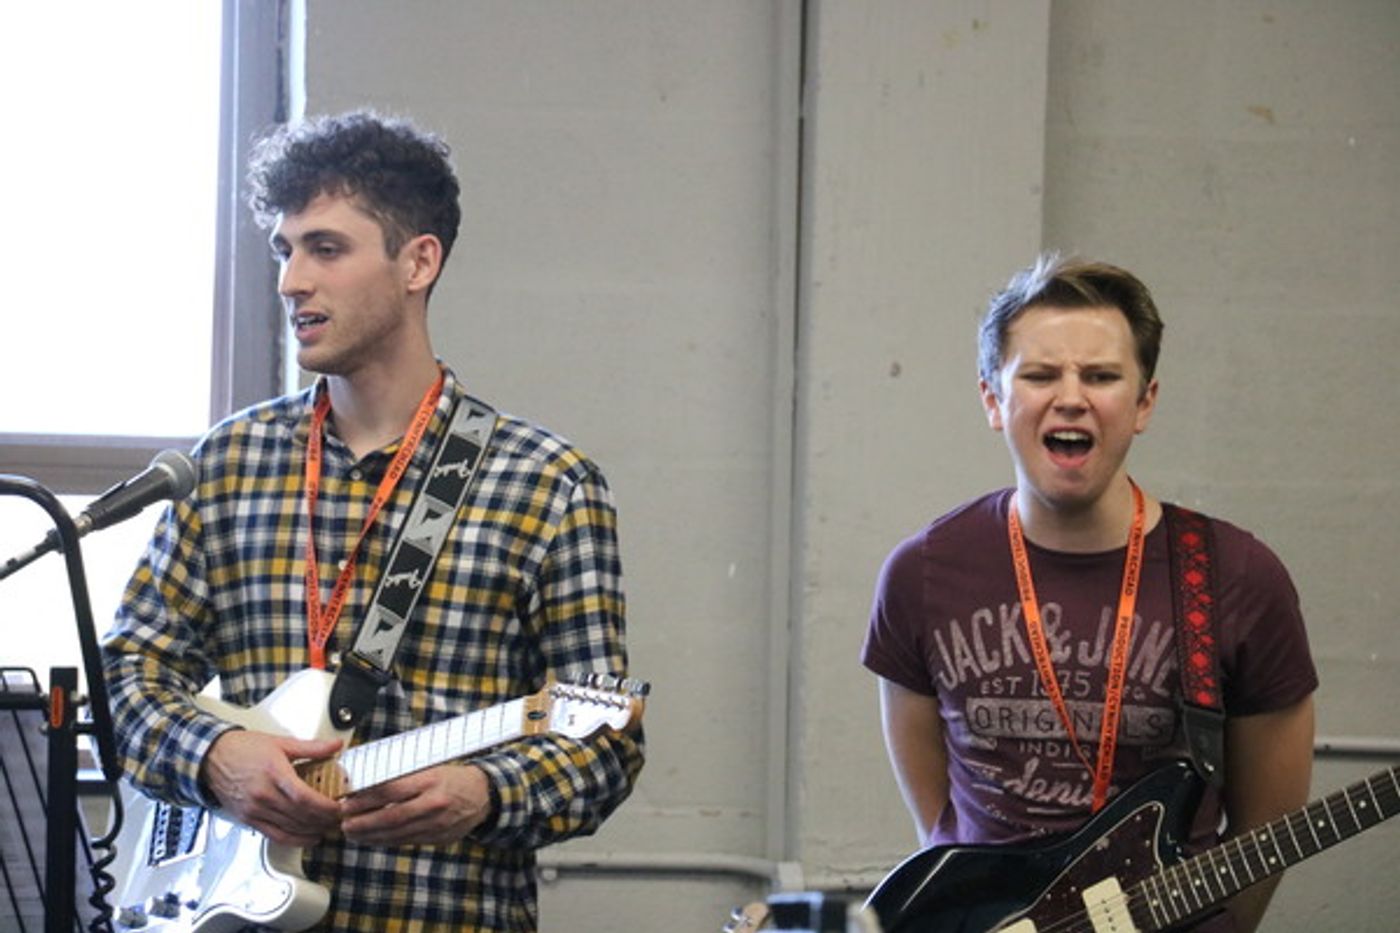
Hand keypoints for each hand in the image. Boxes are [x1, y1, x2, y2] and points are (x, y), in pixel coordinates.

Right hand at [201, 730, 342, 846]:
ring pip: (290, 828)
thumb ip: (312, 747)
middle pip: (301, 815)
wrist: (210, 757)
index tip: (340, 807)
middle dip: (324, 820)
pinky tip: (308, 838)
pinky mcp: (248, 819)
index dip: (326, 807)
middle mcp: (264, 795)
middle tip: (340, 818)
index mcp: (274, 773)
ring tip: (329, 827)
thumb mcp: (281, 743)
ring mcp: (255, 810)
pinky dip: (294, 840)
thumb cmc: (243, 749)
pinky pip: (274, 835)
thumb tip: (335, 746)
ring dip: (312, 831)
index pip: (305, 797)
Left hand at [339, 763, 493, 846]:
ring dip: (371, 835)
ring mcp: (437, 824)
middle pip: (391, 816)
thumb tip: (368, 783)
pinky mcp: (438, 838)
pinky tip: (373, 839)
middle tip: (344, 824)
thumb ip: (403, 776)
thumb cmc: (452, 778)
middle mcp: (434, 803)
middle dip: (363, 823)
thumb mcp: (430, 768)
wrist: (483, 795)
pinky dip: (387, 841)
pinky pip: (407, 841)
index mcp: (430, 780)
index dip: (365, 799)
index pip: (390, 790)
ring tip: (353, 834)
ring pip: (397, 833)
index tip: (347, 802)